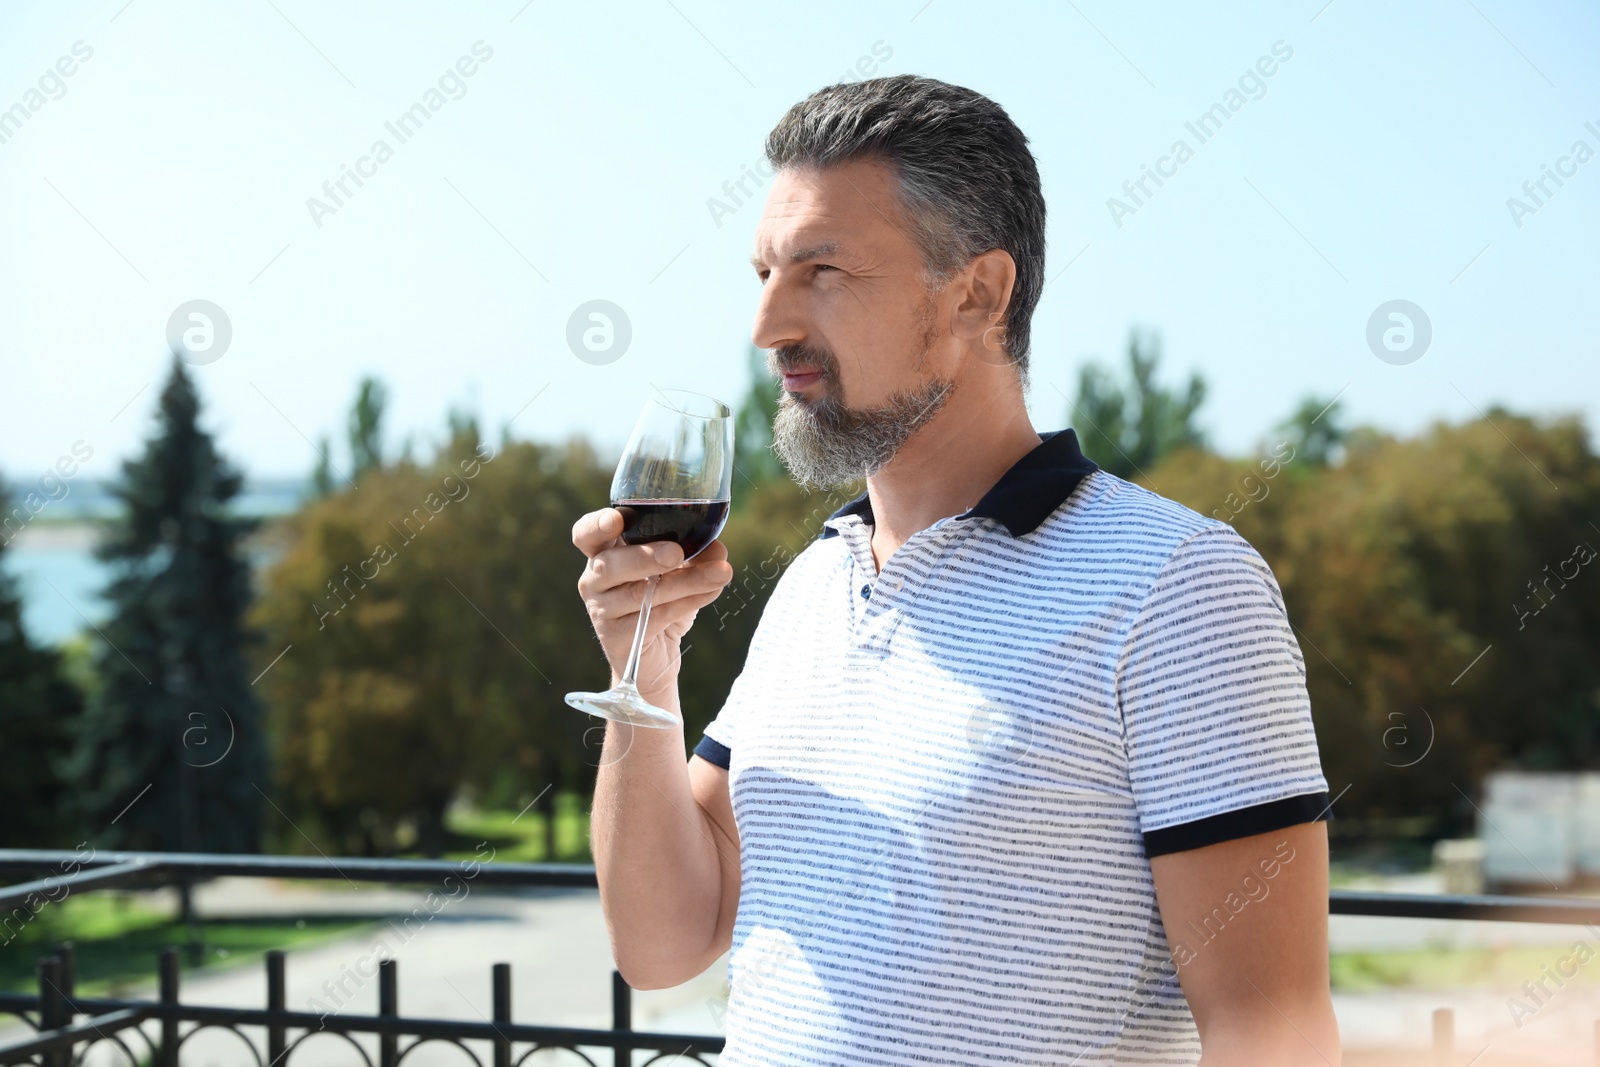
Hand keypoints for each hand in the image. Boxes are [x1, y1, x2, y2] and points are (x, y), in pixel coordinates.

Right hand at [573, 508, 733, 699]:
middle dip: (645, 557)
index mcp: (604, 552)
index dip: (597, 525)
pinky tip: (711, 592)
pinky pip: (655, 617)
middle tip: (677, 553)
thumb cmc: (661, 601)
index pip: (586, 534)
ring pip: (640, 593)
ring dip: (684, 581)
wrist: (656, 655)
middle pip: (609, 565)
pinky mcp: (618, 637)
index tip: (616, 519)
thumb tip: (718, 549)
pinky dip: (688, 602)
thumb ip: (695, 554)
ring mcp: (602, 610)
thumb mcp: (678, 571)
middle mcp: (595, 580)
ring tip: (719, 573)